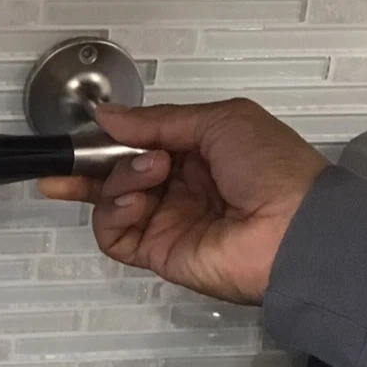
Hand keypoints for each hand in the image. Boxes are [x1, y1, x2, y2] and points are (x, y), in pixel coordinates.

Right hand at [38, 98, 327, 304]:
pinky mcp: (157, 251)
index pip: (137, 143)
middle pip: (113, 174)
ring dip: (118, 179)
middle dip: (87, 163)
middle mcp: (178, 187)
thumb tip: (107, 115)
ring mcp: (166, 220)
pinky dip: (112, 212)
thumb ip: (157, 120)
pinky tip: (134, 199)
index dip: (109, 136)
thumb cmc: (275, 169)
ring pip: (109, 199)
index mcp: (196, 153)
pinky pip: (112, 233)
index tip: (91, 127)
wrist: (295, 228)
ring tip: (151, 171)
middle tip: (71, 155)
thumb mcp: (219, 120)